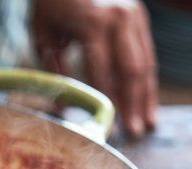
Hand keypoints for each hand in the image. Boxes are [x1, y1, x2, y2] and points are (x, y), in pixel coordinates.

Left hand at [32, 0, 156, 136]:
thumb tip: (64, 107)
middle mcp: (119, 18)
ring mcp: (134, 15)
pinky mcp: (140, 16)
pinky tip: (146, 99)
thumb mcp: (43, 34)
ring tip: (148, 123)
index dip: (107, 103)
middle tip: (134, 133)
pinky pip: (146, 52)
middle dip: (134, 104)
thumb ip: (54, 69)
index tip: (109, 127)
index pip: (103, 73)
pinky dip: (146, 78)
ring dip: (147, 95)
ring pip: (146, 62)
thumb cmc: (50, 3)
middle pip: (132, 70)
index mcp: (93, 23)